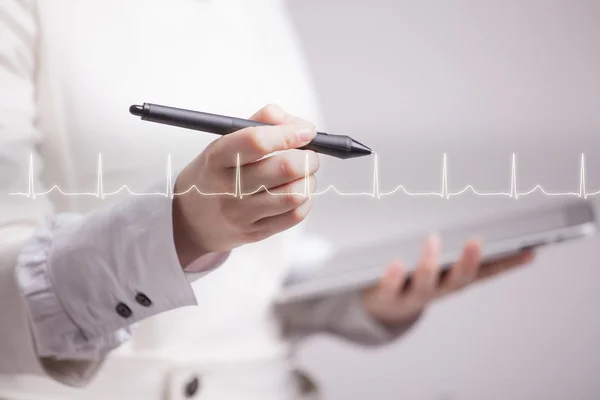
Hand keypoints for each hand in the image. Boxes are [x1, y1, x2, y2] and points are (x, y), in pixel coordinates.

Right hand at [172, 105, 318, 265]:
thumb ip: (260, 123)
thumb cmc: (214, 175)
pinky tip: (298, 192)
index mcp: (217, 157)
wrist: (189, 221)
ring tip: (303, 174)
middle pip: (284, 168)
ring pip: (294, 194)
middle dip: (308, 157)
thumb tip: (296, 124)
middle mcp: (227, 187)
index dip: (288, 134)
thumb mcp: (224, 143)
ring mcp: (241, 214)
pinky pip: (294, 216)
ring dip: (309, 179)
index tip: (306, 131)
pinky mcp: (254, 233)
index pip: (256, 141)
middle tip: (309, 154)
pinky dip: (306, 200)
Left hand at [362, 235, 535, 326]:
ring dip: (431, 264)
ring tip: (433, 239)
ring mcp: (412, 295)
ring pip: (425, 284)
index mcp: (452, 278)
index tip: (528, 250)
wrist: (382, 307)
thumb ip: (452, 241)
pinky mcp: (386, 297)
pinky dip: (393, 276)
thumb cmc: (413, 274)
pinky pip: (389, 288)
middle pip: (458, 280)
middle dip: (470, 262)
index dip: (508, 264)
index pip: (486, 272)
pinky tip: (396, 263)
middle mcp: (437, 289)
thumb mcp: (435, 260)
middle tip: (477, 241)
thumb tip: (477, 213)